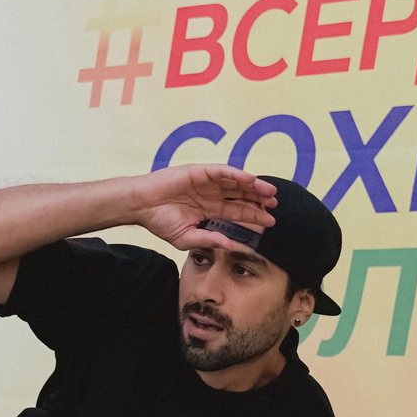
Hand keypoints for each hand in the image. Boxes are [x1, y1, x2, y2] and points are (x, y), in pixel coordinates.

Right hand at [133, 165, 277, 253]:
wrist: (141, 206)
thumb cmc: (160, 221)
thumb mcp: (187, 238)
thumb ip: (209, 240)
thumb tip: (231, 245)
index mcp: (209, 211)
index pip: (237, 213)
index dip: (254, 217)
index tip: (270, 223)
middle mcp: (211, 195)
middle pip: (241, 197)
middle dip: (258, 201)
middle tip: (275, 207)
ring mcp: (207, 182)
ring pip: (236, 183)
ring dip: (253, 187)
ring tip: (270, 193)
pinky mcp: (200, 172)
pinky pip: (223, 172)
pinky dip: (237, 174)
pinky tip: (250, 180)